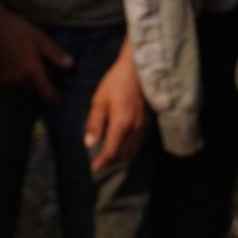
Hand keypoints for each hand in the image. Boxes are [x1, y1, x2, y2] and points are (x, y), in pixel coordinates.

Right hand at [0, 9, 72, 101]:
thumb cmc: (17, 29)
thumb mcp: (40, 38)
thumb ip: (55, 53)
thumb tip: (70, 64)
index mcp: (31, 71)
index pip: (45, 91)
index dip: (53, 97)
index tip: (58, 100)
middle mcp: (17, 80)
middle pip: (31, 87)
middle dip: (37, 83)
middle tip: (40, 71)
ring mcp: (3, 78)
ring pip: (18, 85)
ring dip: (23, 80)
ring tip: (24, 66)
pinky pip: (5, 81)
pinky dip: (10, 76)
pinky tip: (11, 65)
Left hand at [85, 40, 149, 171]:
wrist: (137, 69)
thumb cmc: (116, 82)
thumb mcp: (99, 101)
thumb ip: (94, 123)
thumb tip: (90, 143)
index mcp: (121, 124)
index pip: (112, 152)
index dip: (102, 162)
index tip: (94, 168)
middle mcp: (134, 129)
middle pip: (123, 154)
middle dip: (111, 161)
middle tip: (100, 161)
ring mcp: (143, 125)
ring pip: (133, 150)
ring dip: (121, 155)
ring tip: (110, 154)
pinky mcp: (148, 121)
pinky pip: (139, 141)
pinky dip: (130, 147)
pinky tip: (122, 142)